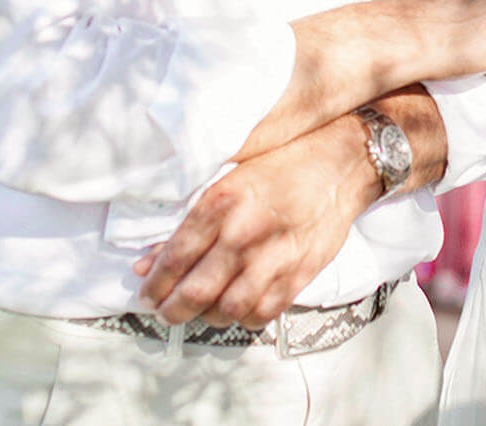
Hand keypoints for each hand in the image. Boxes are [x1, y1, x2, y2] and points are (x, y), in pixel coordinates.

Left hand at [135, 117, 374, 326]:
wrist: (339, 166)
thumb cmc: (281, 168)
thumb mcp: (229, 181)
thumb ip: (190, 223)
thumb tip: (150, 259)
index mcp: (221, 204)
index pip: (175, 257)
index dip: (155, 284)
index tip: (146, 294)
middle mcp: (244, 234)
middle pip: (195, 291)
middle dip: (172, 310)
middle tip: (165, 312)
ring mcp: (273, 257)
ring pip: (226, 309)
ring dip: (206, 317)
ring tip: (200, 310)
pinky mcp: (298, 274)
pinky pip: (262, 314)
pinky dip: (243, 318)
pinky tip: (236, 309)